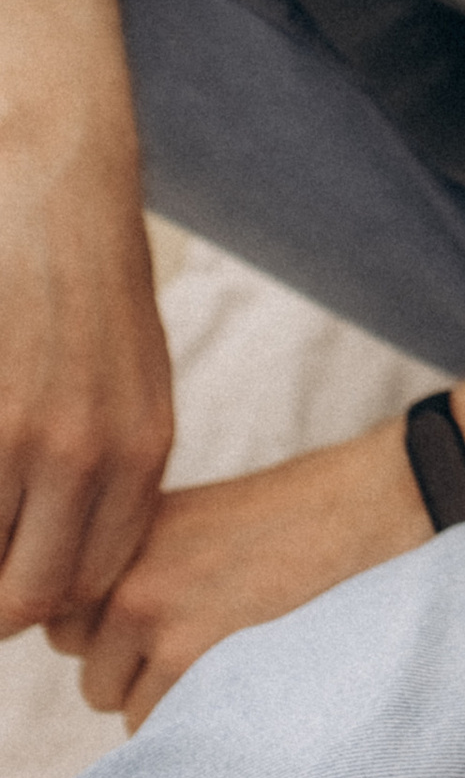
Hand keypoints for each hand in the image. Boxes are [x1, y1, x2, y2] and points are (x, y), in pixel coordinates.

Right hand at [0, 0, 175, 632]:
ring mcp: (22, 435)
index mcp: (138, 455)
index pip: (83, 587)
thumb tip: (65, 556)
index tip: (8, 569)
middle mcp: (86, 459)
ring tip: (0, 472)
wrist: (59, 177)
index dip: (35, 595)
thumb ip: (110, 467)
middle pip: (22, 600)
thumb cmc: (89, 277)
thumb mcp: (132, 377)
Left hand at [51, 322, 464, 727]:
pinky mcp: (206, 672)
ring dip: (180, 700)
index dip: (123, 629)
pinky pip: (176, 735)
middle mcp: (130, 583)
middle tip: (228, 632)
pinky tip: (269, 678)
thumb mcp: (206, 521)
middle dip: (143, 669)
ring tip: (256, 653)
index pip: (70, 623)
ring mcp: (164, 630)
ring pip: (132, 713)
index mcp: (130, 537)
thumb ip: (143, 571)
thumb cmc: (316, 518)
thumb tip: (95, 641)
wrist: (400, 506)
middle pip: (94, 674)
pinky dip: (217, 722)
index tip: (180, 615)